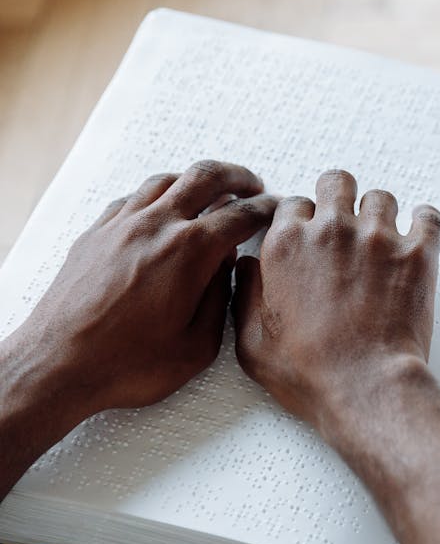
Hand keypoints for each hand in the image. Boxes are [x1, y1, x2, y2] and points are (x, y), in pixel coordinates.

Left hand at [6, 160, 276, 420]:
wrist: (58, 366)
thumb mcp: (198, 346)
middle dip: (237, 177)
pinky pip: (132, 198)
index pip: (241, 214)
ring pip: (166, 180)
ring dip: (195, 181)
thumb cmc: (125, 364)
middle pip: (205, 177)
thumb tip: (226, 269)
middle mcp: (156, 227)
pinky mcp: (96, 234)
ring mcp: (121, 226)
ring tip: (210, 192)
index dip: (266, 209)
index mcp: (190, 252)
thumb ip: (220, 300)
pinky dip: (157, 195)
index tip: (276, 209)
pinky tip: (162, 210)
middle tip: (252, 186)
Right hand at [231, 169, 439, 438]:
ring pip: (380, 198)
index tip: (310, 233)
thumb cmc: (309, 373)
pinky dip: (427, 222)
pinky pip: (429, 218)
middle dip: (338, 196)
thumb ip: (244, 295)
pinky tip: (422, 233)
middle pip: (336, 183)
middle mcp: (331, 231)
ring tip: (382, 236)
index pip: (292, 204)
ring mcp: (377, 238)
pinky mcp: (416, 254)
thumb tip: (245, 267)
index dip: (302, 220)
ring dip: (380, 213)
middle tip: (345, 219)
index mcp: (287, 246)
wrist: (365, 387)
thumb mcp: (252, 342)